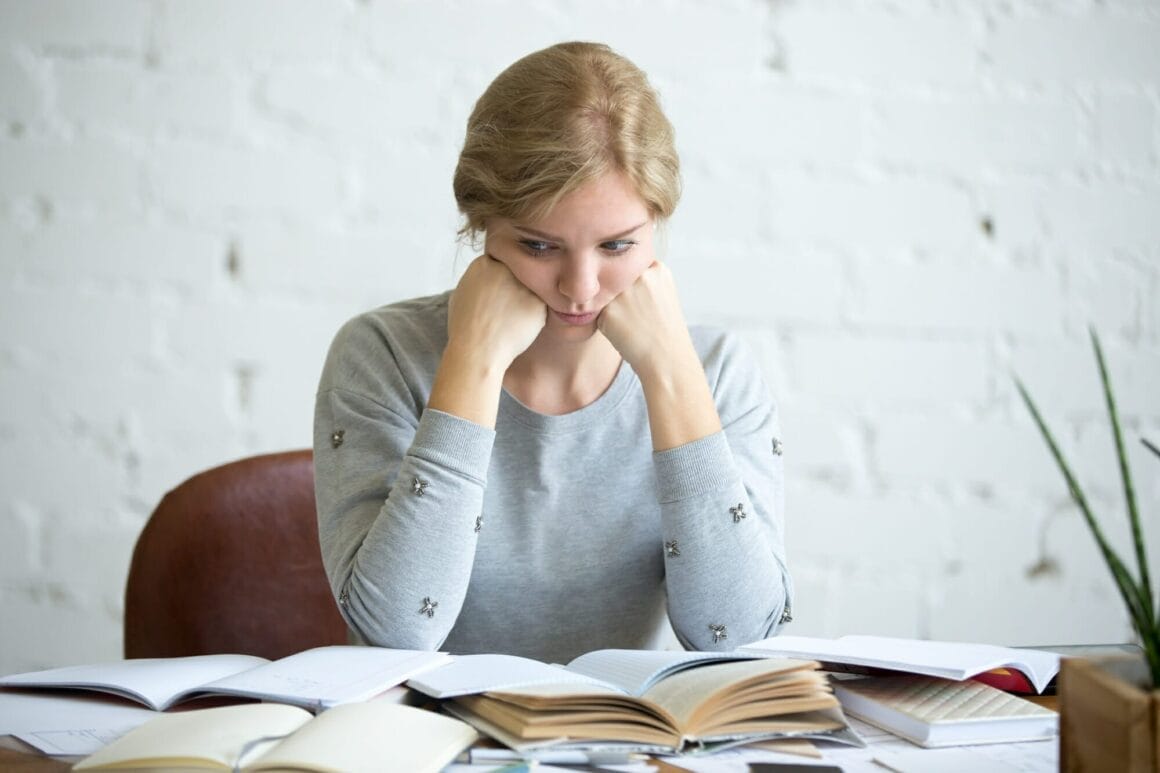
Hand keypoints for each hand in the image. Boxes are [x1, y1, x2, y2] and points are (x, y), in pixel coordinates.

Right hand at [447, 254, 545, 369]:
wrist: (477, 351)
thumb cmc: (466, 328)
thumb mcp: (462, 293)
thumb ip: (478, 279)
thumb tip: (488, 277)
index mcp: (484, 263)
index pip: (501, 263)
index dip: (500, 281)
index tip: (498, 294)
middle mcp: (505, 269)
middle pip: (518, 274)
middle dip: (514, 288)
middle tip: (507, 308)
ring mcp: (522, 284)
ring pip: (530, 290)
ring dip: (525, 302)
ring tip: (510, 320)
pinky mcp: (538, 302)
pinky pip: (539, 306)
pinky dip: (532, 317)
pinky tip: (519, 327)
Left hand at [597, 261, 690, 375]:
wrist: (667, 359)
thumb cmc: (665, 332)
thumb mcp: (665, 295)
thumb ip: (645, 281)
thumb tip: (617, 275)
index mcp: (658, 270)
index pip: (632, 269)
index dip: (634, 288)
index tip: (642, 303)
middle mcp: (641, 276)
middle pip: (618, 281)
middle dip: (622, 297)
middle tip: (637, 317)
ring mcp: (624, 292)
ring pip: (607, 296)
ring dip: (613, 309)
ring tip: (632, 325)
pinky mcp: (609, 310)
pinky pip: (599, 313)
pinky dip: (607, 325)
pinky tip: (624, 333)